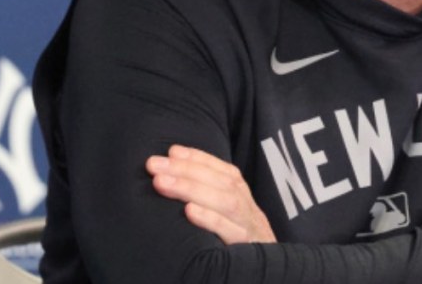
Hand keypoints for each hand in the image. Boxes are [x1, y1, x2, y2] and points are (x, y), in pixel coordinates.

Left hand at [146, 145, 276, 244]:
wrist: (268, 276)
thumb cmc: (237, 245)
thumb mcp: (229, 219)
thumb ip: (209, 198)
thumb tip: (172, 172)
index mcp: (243, 199)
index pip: (223, 171)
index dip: (198, 157)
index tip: (171, 151)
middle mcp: (248, 210)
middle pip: (222, 182)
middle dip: (186, 170)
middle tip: (154, 165)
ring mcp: (250, 229)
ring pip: (227, 203)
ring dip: (192, 189)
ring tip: (161, 183)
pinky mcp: (249, 252)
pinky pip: (232, 233)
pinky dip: (211, 220)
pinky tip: (189, 212)